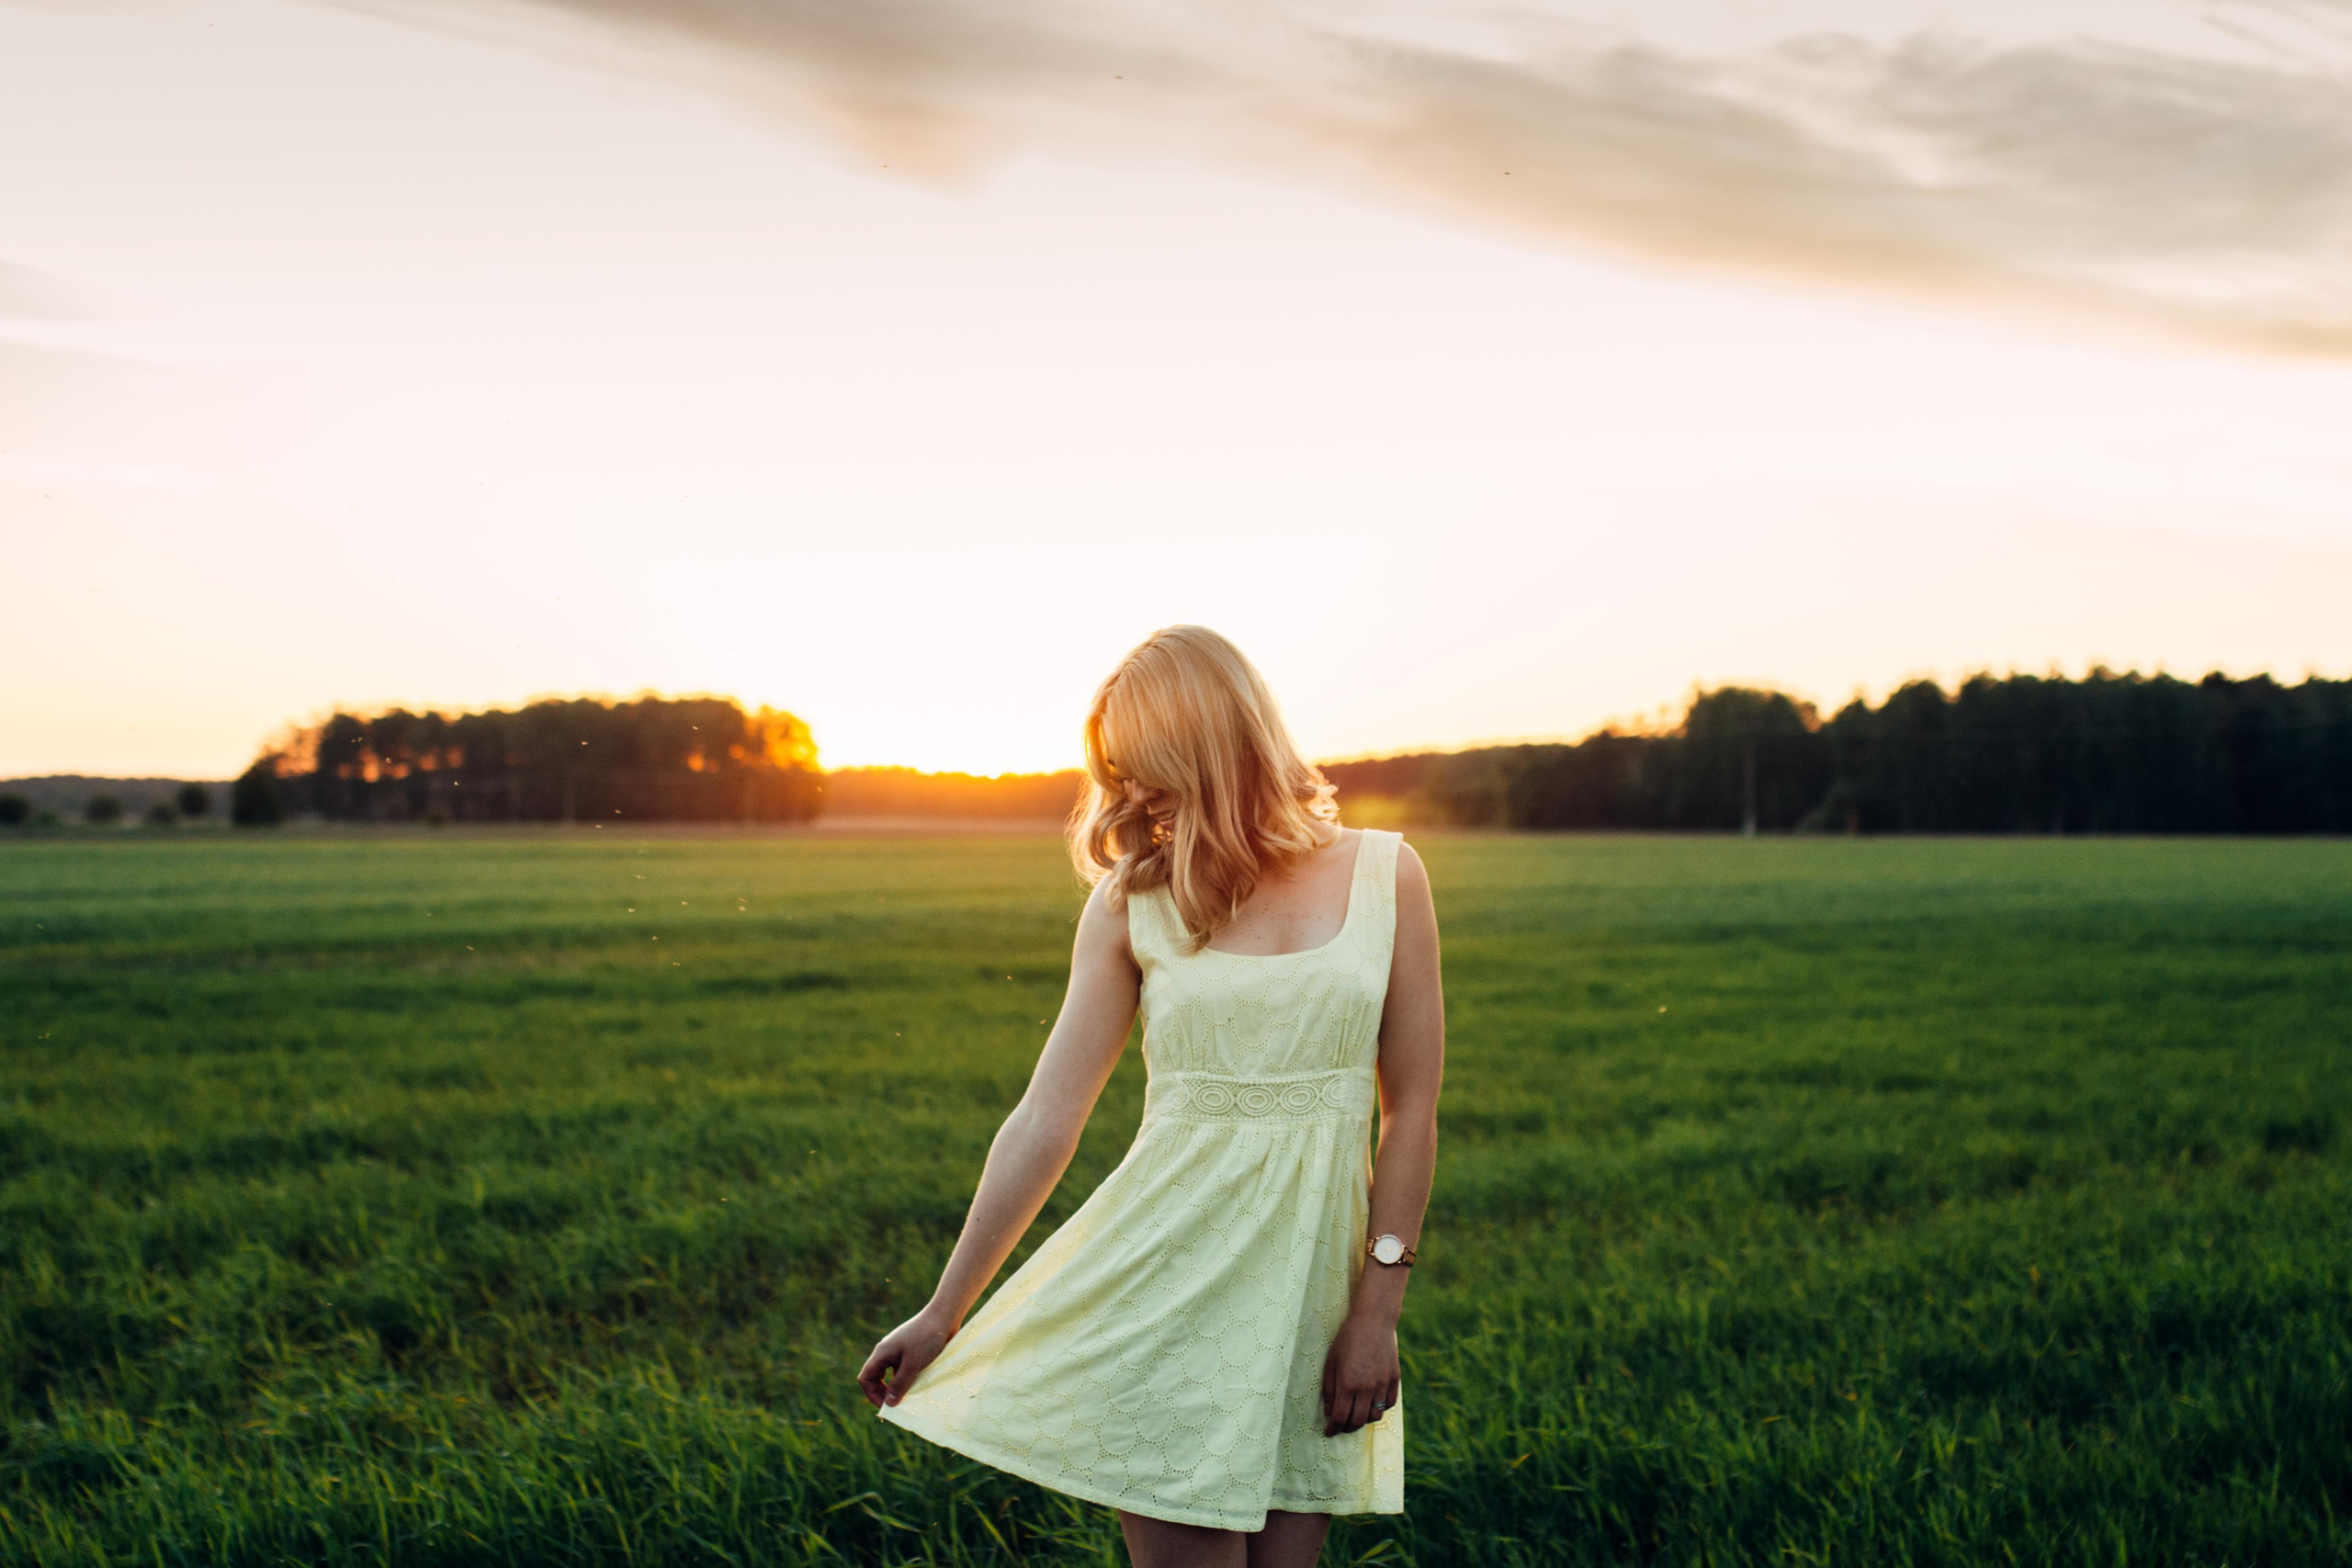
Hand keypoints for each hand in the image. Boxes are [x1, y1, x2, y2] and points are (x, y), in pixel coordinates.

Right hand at [857, 1306, 955, 1408]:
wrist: (945, 1316)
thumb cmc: (927, 1339)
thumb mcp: (913, 1365)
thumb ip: (899, 1385)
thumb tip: (889, 1404)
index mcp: (882, 1353)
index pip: (866, 1378)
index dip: (872, 1395)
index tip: (888, 1407)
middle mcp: (887, 1351)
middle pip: (876, 1377)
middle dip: (884, 1393)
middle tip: (898, 1406)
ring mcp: (900, 1351)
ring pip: (892, 1374)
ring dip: (898, 1387)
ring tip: (911, 1398)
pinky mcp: (912, 1351)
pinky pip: (904, 1369)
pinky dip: (908, 1379)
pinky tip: (920, 1386)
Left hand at [1320, 1311, 1398, 1435]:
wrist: (1373, 1321)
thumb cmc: (1347, 1340)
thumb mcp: (1331, 1362)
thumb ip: (1329, 1389)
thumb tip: (1329, 1412)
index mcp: (1347, 1384)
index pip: (1340, 1417)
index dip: (1333, 1429)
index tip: (1328, 1432)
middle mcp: (1366, 1388)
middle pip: (1358, 1421)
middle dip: (1347, 1428)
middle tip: (1341, 1426)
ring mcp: (1382, 1384)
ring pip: (1375, 1416)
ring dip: (1364, 1420)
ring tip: (1356, 1415)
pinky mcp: (1394, 1379)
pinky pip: (1389, 1404)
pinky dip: (1380, 1409)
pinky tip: (1371, 1404)